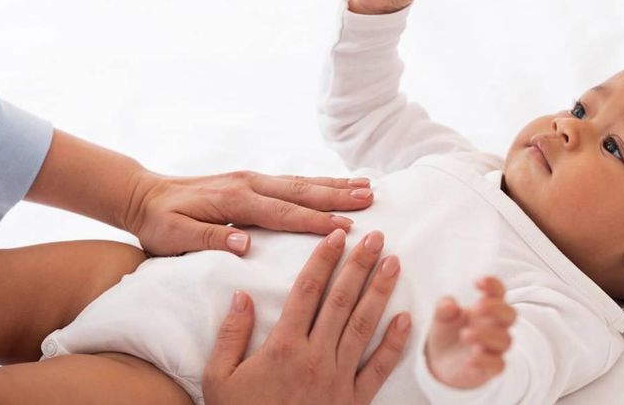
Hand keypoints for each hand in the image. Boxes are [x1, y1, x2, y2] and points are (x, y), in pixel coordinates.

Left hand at [126, 170, 374, 255]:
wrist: (144, 196)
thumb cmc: (159, 222)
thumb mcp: (174, 236)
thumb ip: (208, 239)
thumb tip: (245, 244)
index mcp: (235, 200)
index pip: (282, 213)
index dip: (314, 221)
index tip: (345, 227)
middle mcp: (248, 184)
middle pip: (300, 191)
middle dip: (337, 195)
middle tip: (371, 197)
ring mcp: (251, 179)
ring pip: (300, 182)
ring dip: (334, 185)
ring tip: (367, 186)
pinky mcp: (250, 181)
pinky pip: (291, 182)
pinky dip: (317, 183)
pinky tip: (335, 185)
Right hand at [203, 230, 410, 404]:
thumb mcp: (218, 379)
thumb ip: (231, 335)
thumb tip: (241, 295)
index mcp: (283, 347)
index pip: (307, 291)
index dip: (323, 260)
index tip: (337, 235)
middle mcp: (315, 357)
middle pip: (341, 301)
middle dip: (359, 265)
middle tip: (376, 237)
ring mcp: (338, 379)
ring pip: (364, 326)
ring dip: (380, 292)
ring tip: (393, 263)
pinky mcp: (353, 401)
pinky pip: (378, 368)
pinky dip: (394, 343)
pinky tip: (405, 318)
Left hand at [425, 276, 515, 389]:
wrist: (441, 362)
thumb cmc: (448, 332)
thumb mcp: (441, 317)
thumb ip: (444, 308)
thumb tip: (451, 305)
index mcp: (486, 309)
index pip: (499, 293)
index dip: (494, 286)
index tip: (478, 282)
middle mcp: (495, 326)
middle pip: (510, 315)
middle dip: (496, 309)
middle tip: (476, 308)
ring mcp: (494, 347)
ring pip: (505, 340)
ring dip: (486, 335)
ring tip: (464, 334)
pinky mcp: (490, 368)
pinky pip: (498, 365)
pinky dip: (485, 361)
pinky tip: (470, 358)